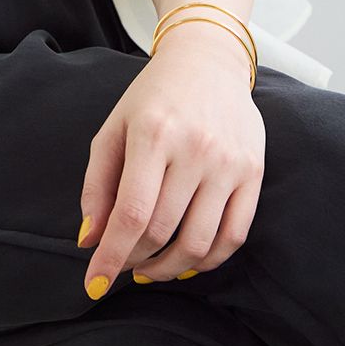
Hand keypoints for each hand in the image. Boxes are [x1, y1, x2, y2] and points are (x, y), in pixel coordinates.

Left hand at [77, 22, 264, 297]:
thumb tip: (90, 241)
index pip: (132, 213)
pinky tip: (186, 261)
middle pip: (163, 231)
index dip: (111, 255)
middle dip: (135, 260)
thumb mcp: (113, 129)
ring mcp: (229, 163)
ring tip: (149, 269)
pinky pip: (234, 236)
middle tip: (122, 265)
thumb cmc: (152, 97)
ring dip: (170, 268)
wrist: (208, 61)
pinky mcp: (254, 173)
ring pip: (200, 242)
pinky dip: (209, 260)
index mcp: (153, 134)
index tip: (93, 284)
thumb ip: (97, 185)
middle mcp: (195, 150)